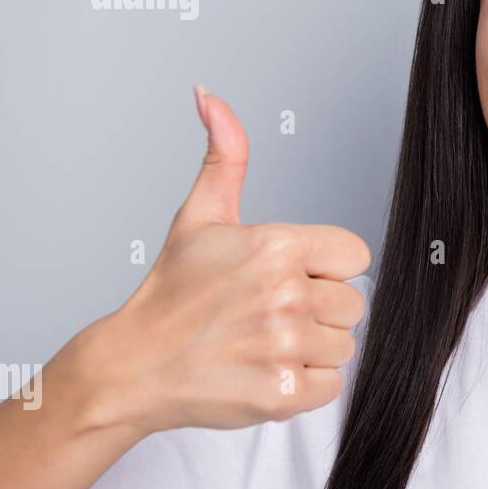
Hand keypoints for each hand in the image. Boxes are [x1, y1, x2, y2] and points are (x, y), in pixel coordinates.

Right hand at [75, 86, 371, 436]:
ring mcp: (285, 347)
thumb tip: (209, 94)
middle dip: (319, 309)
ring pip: (344, 345)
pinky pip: (332, 385)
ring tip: (263, 343)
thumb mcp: (199, 215)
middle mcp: (287, 295)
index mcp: (278, 246)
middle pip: (353, 303)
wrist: (133, 366)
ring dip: (312, 349)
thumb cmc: (171, 292)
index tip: (288, 276)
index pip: (354, 256)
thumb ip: (223, 154)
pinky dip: (304, 386)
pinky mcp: (283, 394)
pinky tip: (265, 371)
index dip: (325, 268)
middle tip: (267, 314)